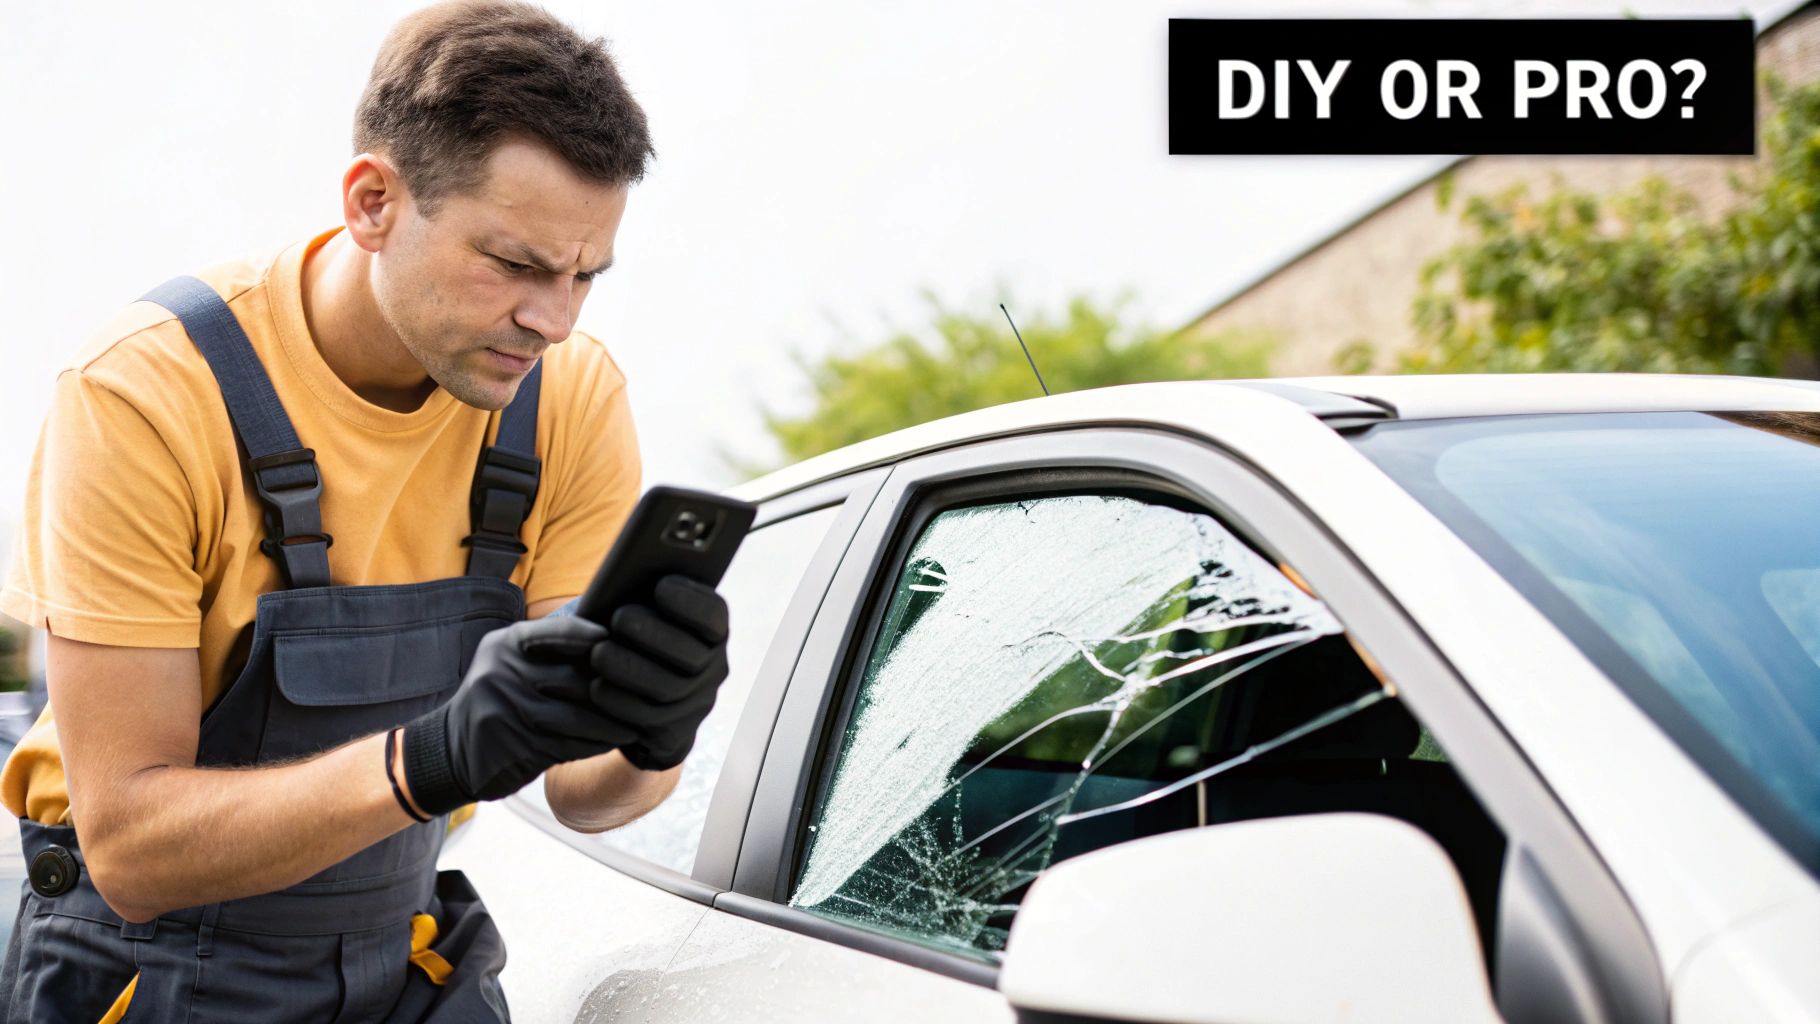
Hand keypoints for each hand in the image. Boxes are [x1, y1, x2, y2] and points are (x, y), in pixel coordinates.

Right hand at [402, 615, 633, 815]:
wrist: (450, 749)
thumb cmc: (499, 697)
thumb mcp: (510, 659)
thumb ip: (550, 646)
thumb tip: (612, 633)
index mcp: (507, 643)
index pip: (563, 632)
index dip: (599, 637)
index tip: (631, 642)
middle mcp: (503, 672)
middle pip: (576, 677)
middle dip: (617, 686)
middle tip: (652, 687)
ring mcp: (507, 711)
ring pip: (578, 716)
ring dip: (614, 722)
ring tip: (640, 720)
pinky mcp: (515, 745)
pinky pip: (568, 744)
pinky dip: (596, 743)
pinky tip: (615, 740)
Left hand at [593, 575, 730, 770]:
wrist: (640, 697)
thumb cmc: (636, 639)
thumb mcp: (645, 615)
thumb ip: (641, 597)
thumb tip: (621, 580)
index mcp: (711, 630)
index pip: (713, 614)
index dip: (691, 601)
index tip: (661, 585)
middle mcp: (714, 666)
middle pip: (692, 653)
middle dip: (654, 633)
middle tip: (620, 617)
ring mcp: (698, 701)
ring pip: (670, 688)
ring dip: (632, 669)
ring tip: (599, 653)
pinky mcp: (676, 730)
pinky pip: (650, 719)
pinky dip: (621, 702)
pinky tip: (597, 687)